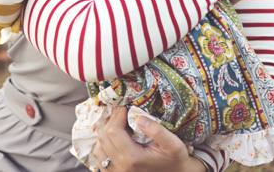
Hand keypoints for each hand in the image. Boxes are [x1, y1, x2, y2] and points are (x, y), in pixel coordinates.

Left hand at [91, 107, 205, 171]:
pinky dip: (103, 147)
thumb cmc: (175, 160)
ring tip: (116, 125)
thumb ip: (157, 131)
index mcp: (133, 159)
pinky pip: (100, 159)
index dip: (117, 116)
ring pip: (98, 149)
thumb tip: (139, 118)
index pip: (113, 132)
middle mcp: (121, 168)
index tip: (124, 108)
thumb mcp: (174, 145)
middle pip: (104, 138)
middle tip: (120, 113)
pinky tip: (114, 139)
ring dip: (105, 134)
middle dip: (111, 122)